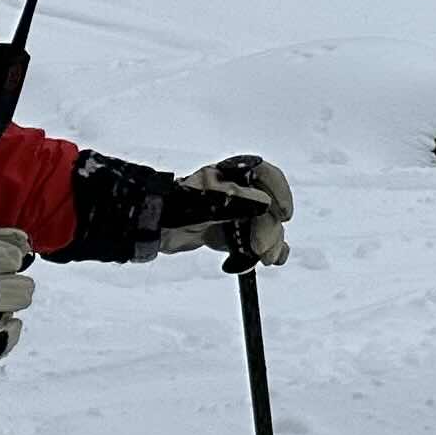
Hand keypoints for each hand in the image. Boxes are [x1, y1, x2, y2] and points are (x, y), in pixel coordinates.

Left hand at [153, 155, 291, 269]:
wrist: (150, 231)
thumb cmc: (174, 209)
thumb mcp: (204, 202)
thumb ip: (234, 202)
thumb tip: (266, 204)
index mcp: (230, 174)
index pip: (265, 175)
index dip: (280, 191)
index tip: (285, 214)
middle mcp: (238, 191)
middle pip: (268, 206)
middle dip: (270, 229)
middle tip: (261, 249)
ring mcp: (235, 213)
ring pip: (265, 225)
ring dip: (270, 242)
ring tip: (265, 260)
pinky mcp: (230, 234)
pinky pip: (253, 240)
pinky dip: (264, 251)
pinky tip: (270, 260)